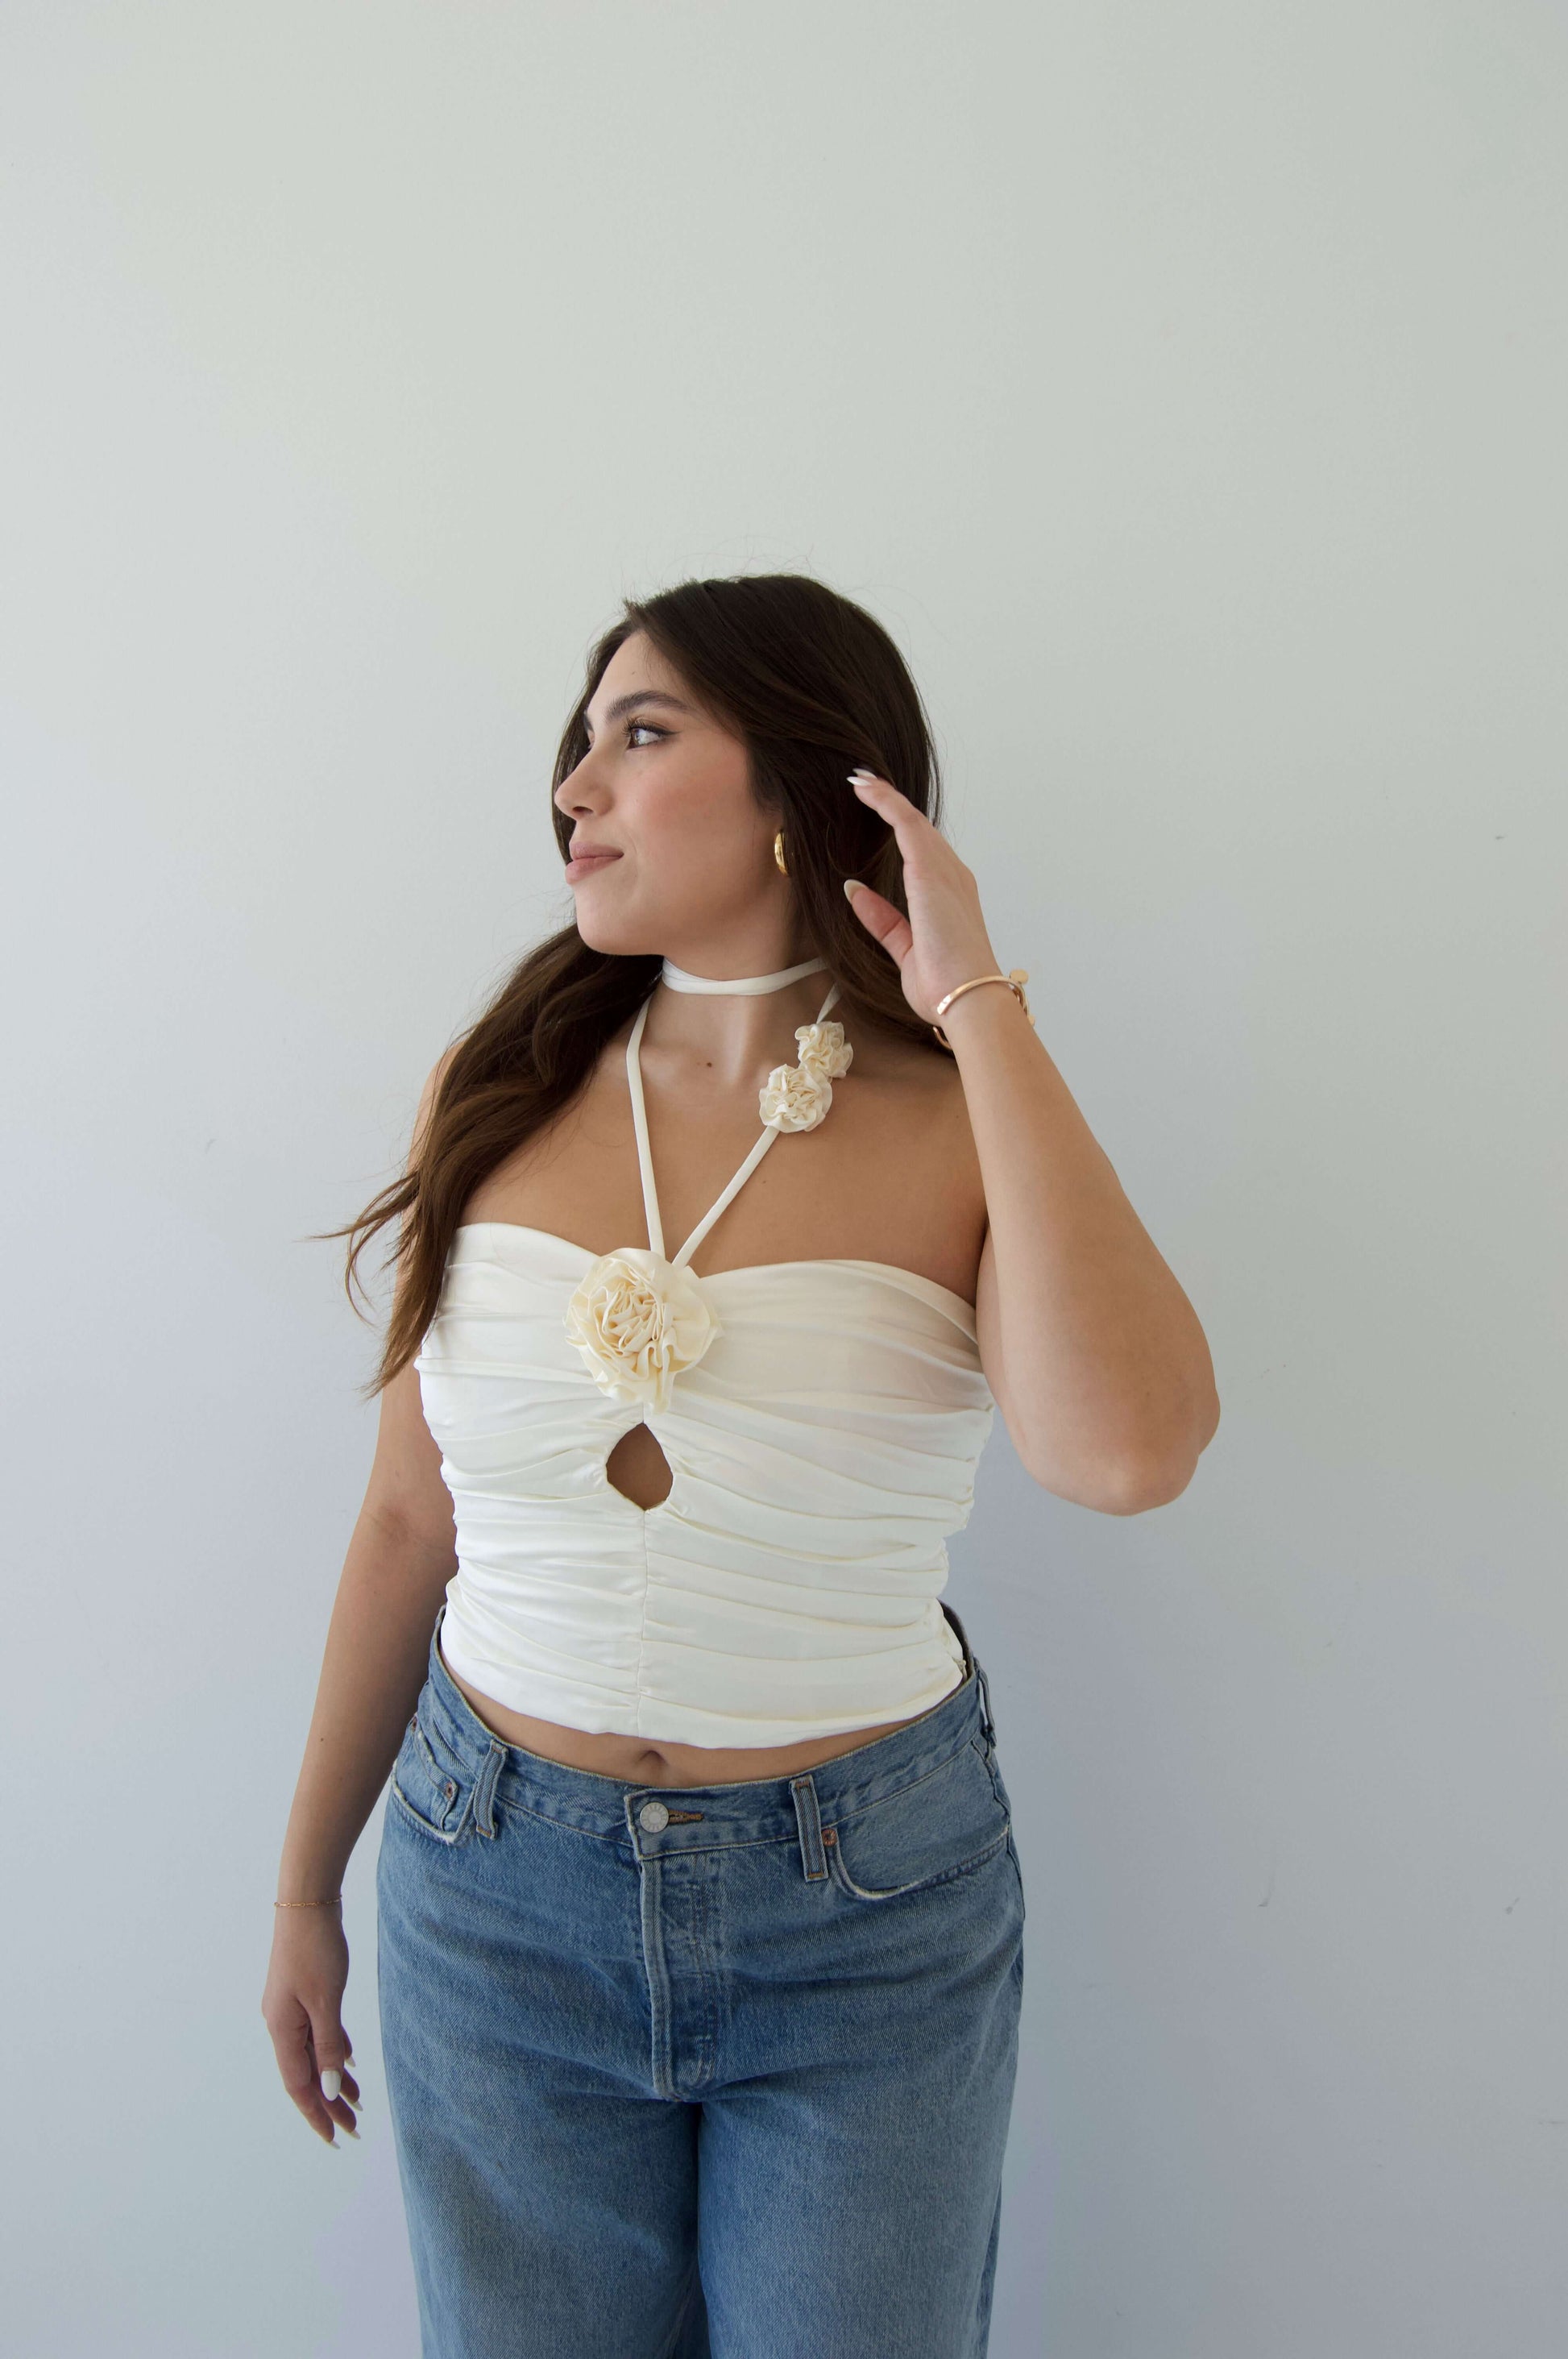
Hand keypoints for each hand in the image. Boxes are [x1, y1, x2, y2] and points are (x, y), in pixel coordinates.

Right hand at [261, 1909, 362, 2146]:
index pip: (299, 2085)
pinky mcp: (304, 1993)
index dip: (316, 2114)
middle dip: (328, 2104)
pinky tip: (348, 2061)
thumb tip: (331, 2088)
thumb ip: (328, 2045)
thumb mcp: (326, 2000)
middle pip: (306, 2074)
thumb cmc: (315, 1948)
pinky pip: (318, 2033)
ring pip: (313, 2054)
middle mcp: (281, 2024)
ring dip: (333, 2078)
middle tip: (352, 2129)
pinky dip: (333, 2050)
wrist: (307, 1900)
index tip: (333, 2139)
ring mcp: (291, 2008)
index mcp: (282, 2030)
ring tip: (356, 2103)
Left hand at [841, 771, 1003, 1027]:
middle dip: (891, 802)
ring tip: (859, 779)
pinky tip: (865, 789)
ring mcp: (945, 871)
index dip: (899, 825)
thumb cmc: (944, 984)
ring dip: (885, 796)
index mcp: (950, 896)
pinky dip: (886, 802)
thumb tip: (855, 891)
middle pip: (918, 828)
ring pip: (912, 819)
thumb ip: (882, 919)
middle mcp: (952, 876)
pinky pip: (906, 824)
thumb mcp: (904, 949)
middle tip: (863, 783)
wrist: (968, 999)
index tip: (876, 808)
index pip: (922, 850)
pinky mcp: (931, 871)